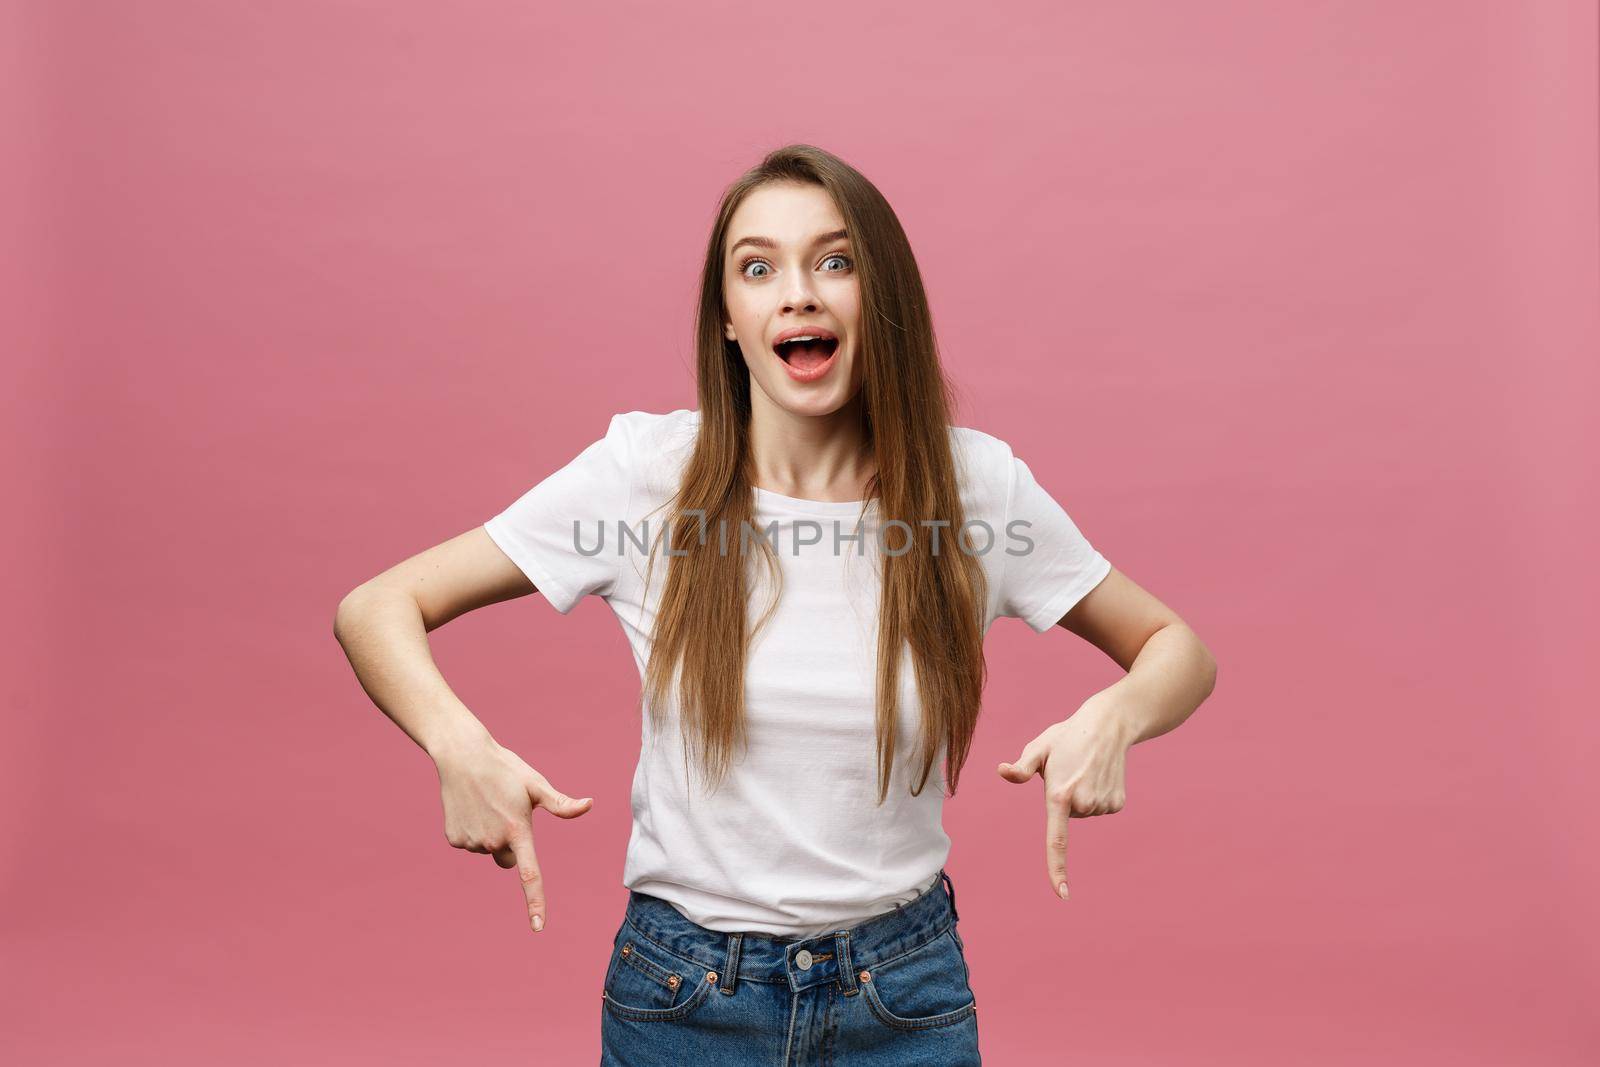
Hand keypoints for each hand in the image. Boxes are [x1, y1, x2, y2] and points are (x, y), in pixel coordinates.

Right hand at [433, 734, 593, 932]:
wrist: (462, 756)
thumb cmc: (506, 769)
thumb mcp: (536, 784)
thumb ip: (561, 804)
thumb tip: (589, 805)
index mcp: (518, 831)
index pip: (530, 874)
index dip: (535, 902)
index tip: (538, 927)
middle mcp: (493, 841)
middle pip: (509, 860)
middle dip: (511, 844)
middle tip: (506, 812)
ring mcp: (471, 843)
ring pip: (489, 850)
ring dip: (491, 834)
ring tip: (487, 803)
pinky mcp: (454, 840)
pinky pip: (470, 844)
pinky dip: (472, 830)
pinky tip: (471, 807)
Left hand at [996, 690, 1131, 901]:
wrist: (1109, 726)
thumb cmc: (1067, 737)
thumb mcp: (1039, 748)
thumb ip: (1021, 768)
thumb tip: (1002, 771)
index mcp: (1059, 795)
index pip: (1056, 840)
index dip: (1057, 868)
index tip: (1062, 894)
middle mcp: (1083, 804)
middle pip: (1065, 817)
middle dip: (1063, 798)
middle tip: (1068, 771)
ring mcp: (1102, 805)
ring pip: (1083, 813)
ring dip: (1080, 796)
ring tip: (1084, 769)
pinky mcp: (1117, 804)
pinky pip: (1098, 809)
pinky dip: (1095, 795)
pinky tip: (1098, 774)